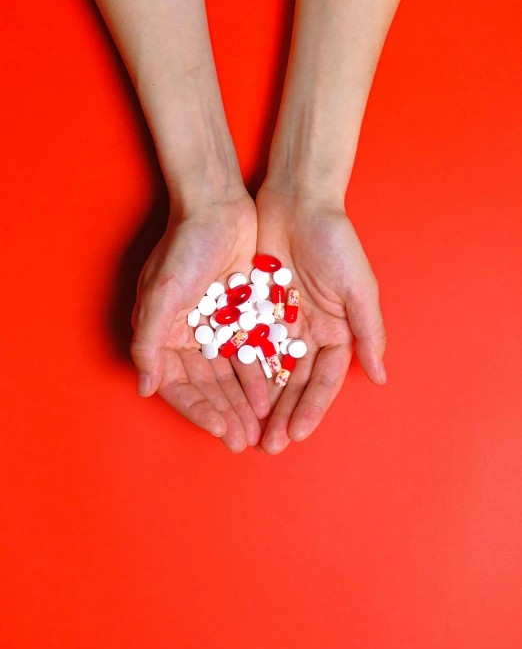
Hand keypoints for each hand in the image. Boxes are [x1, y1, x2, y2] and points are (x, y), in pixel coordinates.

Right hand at [130, 191, 270, 452]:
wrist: (217, 207)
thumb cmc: (183, 248)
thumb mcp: (162, 294)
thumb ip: (149, 342)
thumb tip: (145, 388)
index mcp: (161, 335)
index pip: (178, 386)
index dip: (199, 411)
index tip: (223, 431)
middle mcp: (186, 336)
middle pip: (207, 387)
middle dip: (227, 414)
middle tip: (248, 441)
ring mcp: (216, 327)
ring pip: (231, 375)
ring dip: (245, 402)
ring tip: (263, 427)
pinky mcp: (241, 316)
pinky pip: (250, 353)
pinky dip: (260, 374)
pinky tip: (273, 394)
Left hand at [255, 184, 386, 453]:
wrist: (299, 203)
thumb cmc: (335, 243)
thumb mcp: (358, 287)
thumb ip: (368, 331)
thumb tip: (381, 376)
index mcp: (338, 331)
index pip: (324, 380)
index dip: (312, 408)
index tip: (297, 434)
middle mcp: (310, 333)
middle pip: (295, 383)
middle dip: (284, 415)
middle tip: (268, 445)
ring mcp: (282, 323)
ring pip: (269, 371)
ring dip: (262, 402)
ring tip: (250, 430)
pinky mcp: (257, 309)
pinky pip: (248, 345)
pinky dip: (243, 371)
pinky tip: (232, 394)